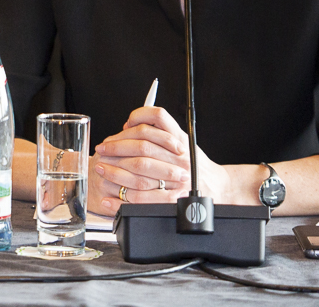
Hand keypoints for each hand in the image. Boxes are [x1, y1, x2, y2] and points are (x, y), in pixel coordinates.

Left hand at [89, 105, 228, 213]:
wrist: (217, 187)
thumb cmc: (194, 164)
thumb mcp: (182, 140)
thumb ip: (159, 131)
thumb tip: (128, 126)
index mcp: (181, 138)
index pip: (156, 119)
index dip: (134, 121)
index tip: (119, 129)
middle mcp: (180, 156)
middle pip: (143, 146)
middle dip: (117, 148)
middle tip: (101, 151)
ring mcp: (178, 178)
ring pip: (141, 170)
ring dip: (116, 171)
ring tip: (101, 170)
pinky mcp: (174, 199)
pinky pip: (144, 198)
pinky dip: (123, 198)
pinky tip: (110, 198)